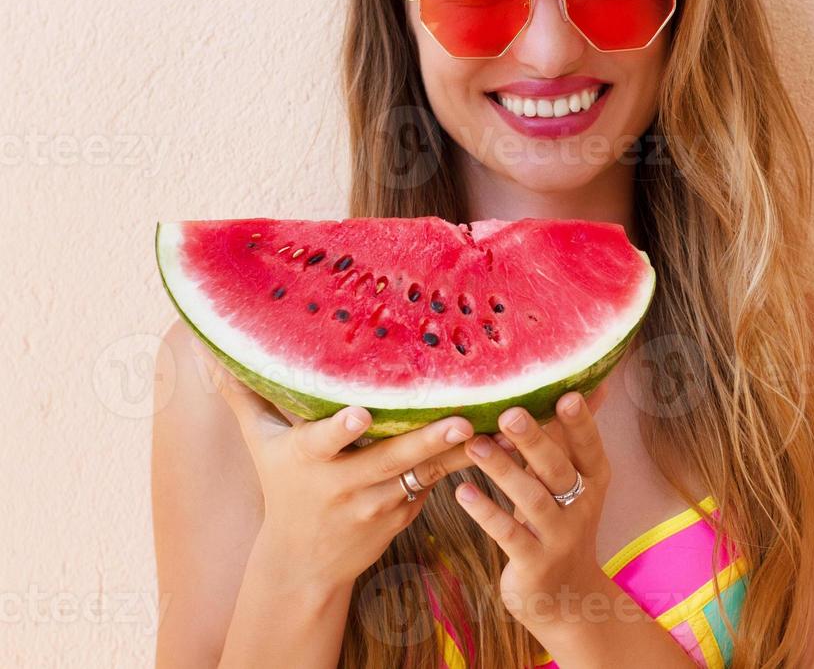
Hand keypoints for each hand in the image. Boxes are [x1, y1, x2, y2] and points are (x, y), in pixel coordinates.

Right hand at [209, 356, 475, 592]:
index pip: (324, 443)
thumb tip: (211, 350)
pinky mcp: (406, 513)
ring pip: (426, 474)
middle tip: (459, 418)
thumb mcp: (260, 444)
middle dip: (426, 440)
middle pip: (391, 459)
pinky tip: (503, 446)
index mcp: (309, 461)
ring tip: (498, 430)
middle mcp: (346, 484)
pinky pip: (440, 485)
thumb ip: (244, 395)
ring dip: (462, 453)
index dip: (340, 431)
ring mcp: (380, 503)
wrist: (304, 562)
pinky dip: (469, 466)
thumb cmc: (283, 486)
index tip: (360, 416)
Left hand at [454, 389, 612, 629]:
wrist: (568, 598)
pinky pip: (508, 533)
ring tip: (474, 445)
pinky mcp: (534, 562)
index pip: (590, 447)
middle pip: (557, 469)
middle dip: (534, 440)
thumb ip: (569, 441)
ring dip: (502, 470)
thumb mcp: (574, 485)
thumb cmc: (562, 525)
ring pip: (530, 499)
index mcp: (594, 481)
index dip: (581, 423)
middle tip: (508, 412)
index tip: (566, 394)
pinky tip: (462, 493)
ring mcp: (559, 537)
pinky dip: (485, 511)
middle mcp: (582, 507)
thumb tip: (588, 385)